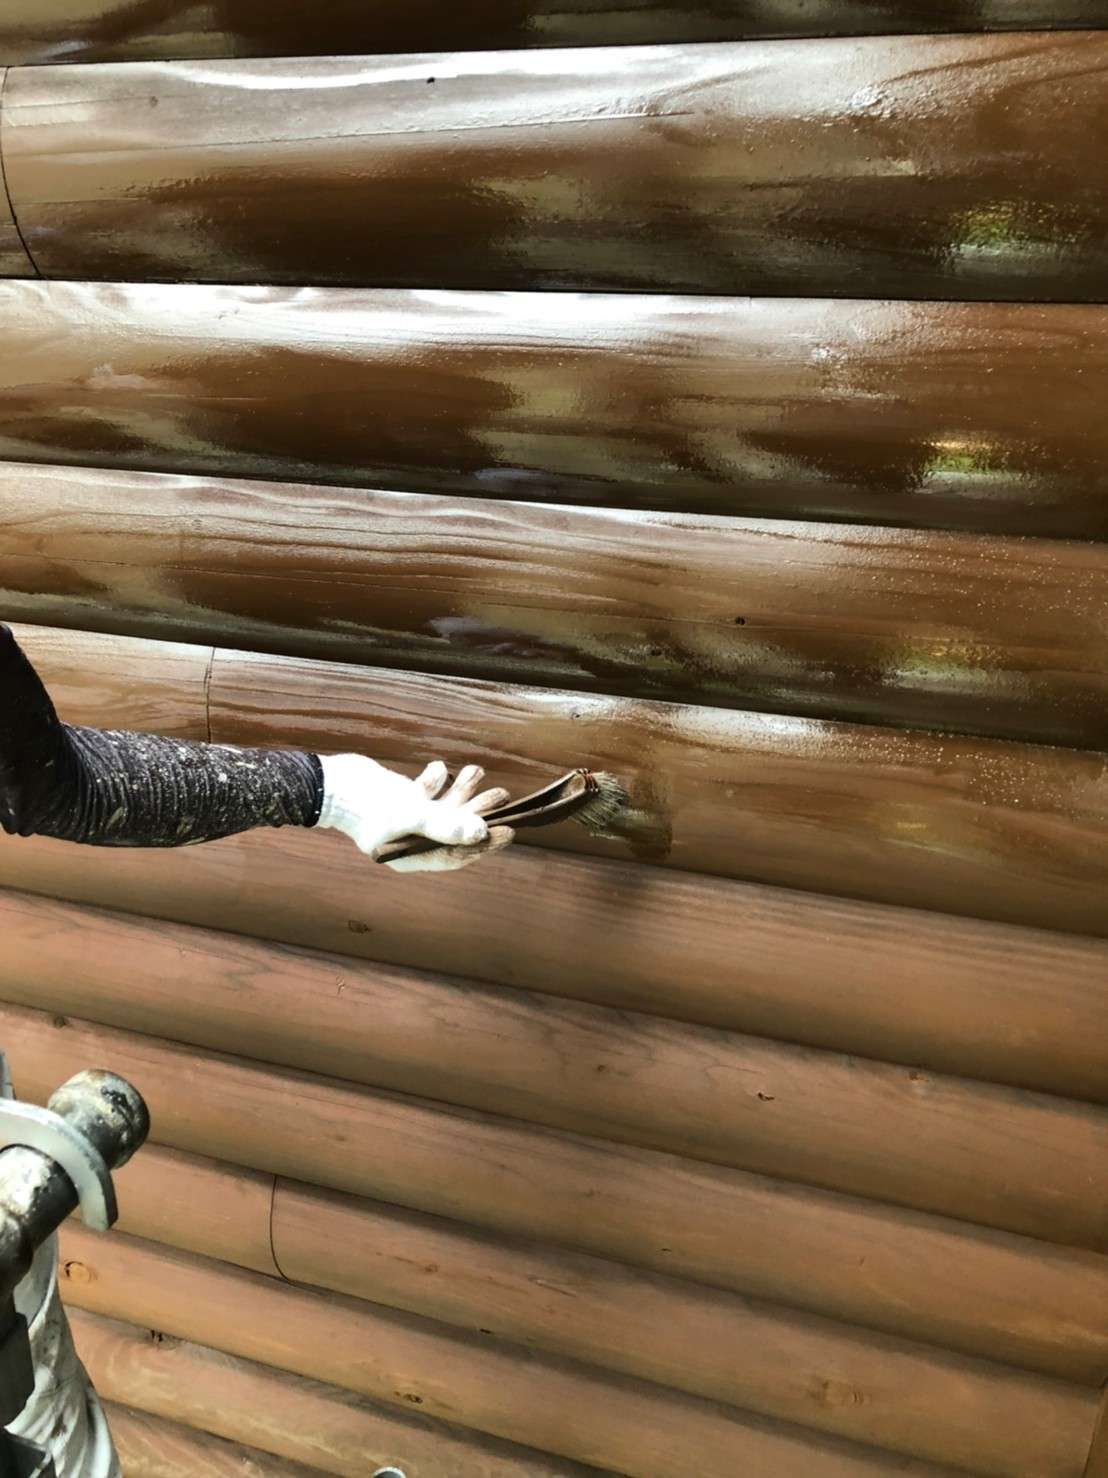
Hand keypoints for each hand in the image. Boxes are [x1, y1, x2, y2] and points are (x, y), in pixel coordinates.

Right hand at [317, 754, 513, 872]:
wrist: (328, 782)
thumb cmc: (365, 804)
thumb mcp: (409, 815)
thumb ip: (445, 824)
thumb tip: (481, 833)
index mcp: (409, 856)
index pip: (455, 855)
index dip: (482, 844)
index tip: (507, 830)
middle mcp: (410, 840)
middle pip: (454, 829)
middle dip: (477, 812)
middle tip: (501, 795)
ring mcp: (407, 819)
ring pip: (444, 807)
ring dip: (462, 791)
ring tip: (480, 772)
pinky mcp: (402, 798)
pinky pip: (428, 792)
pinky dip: (437, 780)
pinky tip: (438, 770)